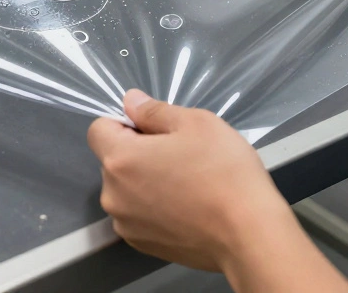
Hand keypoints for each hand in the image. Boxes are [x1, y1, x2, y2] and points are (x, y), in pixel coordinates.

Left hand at [86, 91, 291, 273]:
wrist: (250, 236)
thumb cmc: (225, 173)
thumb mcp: (196, 124)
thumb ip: (154, 111)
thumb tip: (130, 101)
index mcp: (119, 160)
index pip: (98, 129)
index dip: (124, 122)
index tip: (155, 129)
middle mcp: (113, 196)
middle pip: (113, 160)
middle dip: (137, 152)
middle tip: (180, 155)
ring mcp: (126, 225)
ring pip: (126, 189)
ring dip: (145, 181)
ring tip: (187, 184)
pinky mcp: (142, 245)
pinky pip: (138, 215)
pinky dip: (154, 208)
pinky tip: (187, 208)